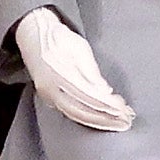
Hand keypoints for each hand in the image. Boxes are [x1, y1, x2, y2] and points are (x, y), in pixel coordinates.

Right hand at [10, 7, 133, 132]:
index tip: (124, 110)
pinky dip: (86, 118)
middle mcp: (52, 88)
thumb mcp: (80, 48)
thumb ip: (91, 71)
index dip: (108, 105)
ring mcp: (48, 95)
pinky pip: (69, 113)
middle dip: (106, 118)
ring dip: (98, 121)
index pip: (89, 95)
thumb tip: (105, 91)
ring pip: (76, 115)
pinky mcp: (48, 98)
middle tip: (125, 121)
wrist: (34, 37)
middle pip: (83, 110)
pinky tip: (99, 119)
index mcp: (61, 73)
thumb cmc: (60, 40)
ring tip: (116, 123)